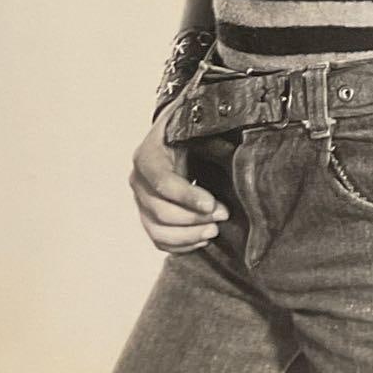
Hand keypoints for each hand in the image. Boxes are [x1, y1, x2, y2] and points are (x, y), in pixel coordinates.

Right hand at [129, 120, 229, 252]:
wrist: (175, 138)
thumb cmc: (189, 132)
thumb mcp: (198, 127)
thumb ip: (212, 138)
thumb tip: (234, 151)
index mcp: (148, 154)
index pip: (162, 181)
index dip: (186, 196)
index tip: (212, 203)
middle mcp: (138, 180)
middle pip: (160, 210)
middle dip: (194, 218)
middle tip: (223, 215)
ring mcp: (141, 202)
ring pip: (158, 230)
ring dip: (188, 235)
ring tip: (214, 231)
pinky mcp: (148, 218)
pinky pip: (159, 240)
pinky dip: (181, 245)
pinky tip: (202, 240)